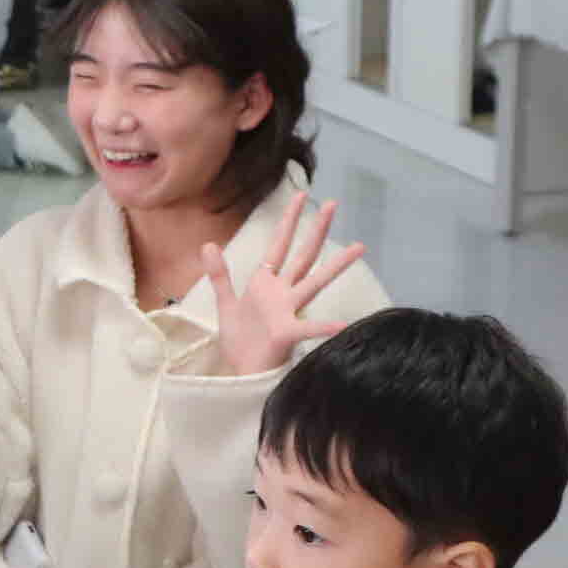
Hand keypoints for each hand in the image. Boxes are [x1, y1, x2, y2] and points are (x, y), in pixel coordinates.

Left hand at [206, 193, 365, 377]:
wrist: (242, 372)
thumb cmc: (241, 341)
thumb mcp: (226, 303)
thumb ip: (220, 274)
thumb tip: (208, 243)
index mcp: (267, 283)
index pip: (280, 245)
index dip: (289, 220)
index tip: (301, 195)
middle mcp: (282, 293)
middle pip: (303, 255)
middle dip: (316, 230)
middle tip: (333, 204)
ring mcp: (288, 311)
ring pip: (314, 282)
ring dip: (336, 266)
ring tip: (359, 247)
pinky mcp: (287, 333)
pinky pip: (308, 328)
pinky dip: (324, 327)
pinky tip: (342, 325)